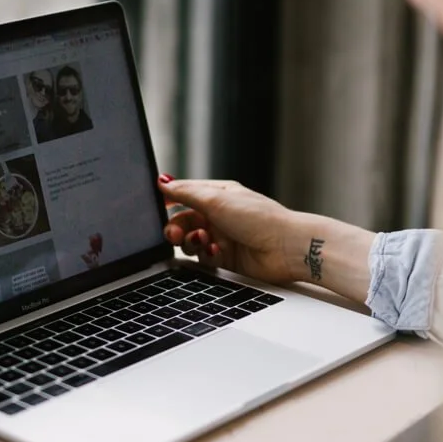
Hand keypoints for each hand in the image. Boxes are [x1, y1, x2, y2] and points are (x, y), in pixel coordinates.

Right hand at [158, 175, 298, 282]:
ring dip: (190, 242)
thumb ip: (186, 192)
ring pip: (190, 241)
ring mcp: (222, 237)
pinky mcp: (226, 259)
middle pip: (184, 221)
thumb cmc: (259, 218)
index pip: (185, 194)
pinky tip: (215, 252)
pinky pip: (203, 259)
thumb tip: (162, 182)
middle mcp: (219, 215)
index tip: (155, 207)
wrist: (286, 249)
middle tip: (174, 233)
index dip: (169, 200)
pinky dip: (205, 255)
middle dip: (176, 227)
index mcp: (218, 195)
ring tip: (200, 241)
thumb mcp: (217, 199)